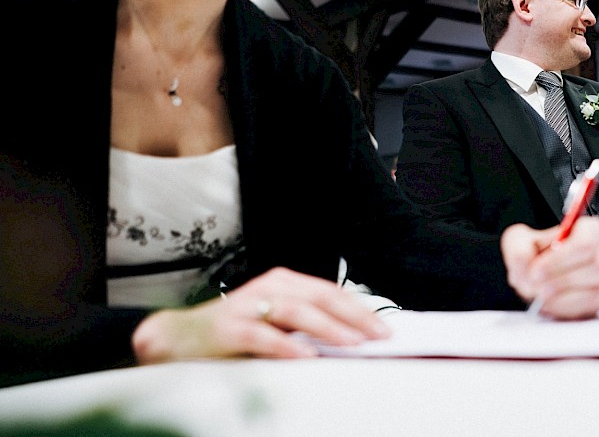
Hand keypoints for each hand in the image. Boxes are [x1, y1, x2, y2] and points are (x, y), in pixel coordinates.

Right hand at [131, 267, 389, 363]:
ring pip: (296, 311)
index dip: (360, 310)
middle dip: (354, 317)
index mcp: (284, 283)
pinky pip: (262, 335)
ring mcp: (247, 305)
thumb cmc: (232, 332)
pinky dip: (285, 345)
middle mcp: (269, 287)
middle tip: (378, 336)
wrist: (174, 338)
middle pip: (320, 297)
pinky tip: (305, 355)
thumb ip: (306, 327)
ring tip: (352, 343)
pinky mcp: (228, 328)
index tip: (384, 328)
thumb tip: (351, 340)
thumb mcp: (274, 323)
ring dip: (327, 327)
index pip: (331, 292)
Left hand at [500, 218, 598, 319]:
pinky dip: (564, 306)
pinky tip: (552, 300)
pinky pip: (589, 305)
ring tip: (541, 291)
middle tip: (536, 280)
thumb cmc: (536, 257)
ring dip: (561, 292)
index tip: (538, 266)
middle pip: (597, 265)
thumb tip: (525, 256)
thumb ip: (518, 245)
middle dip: (560, 276)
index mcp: (588, 230)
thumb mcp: (519, 242)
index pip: (589, 237)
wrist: (538, 281)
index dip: (563, 255)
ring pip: (593, 288)